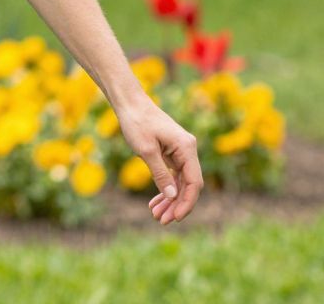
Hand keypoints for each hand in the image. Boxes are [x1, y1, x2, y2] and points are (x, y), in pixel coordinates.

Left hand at [116, 98, 203, 224]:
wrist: (129, 103)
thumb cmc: (136, 122)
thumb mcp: (146, 150)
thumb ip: (160, 174)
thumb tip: (172, 196)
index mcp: (187, 148)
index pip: (194, 182)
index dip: (186, 202)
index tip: (175, 217)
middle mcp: (188, 150)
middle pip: (188, 185)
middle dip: (176, 204)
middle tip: (161, 220)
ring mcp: (180, 151)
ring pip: (180, 182)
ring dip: (170, 199)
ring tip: (156, 215)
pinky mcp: (171, 152)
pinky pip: (173, 175)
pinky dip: (165, 188)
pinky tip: (156, 202)